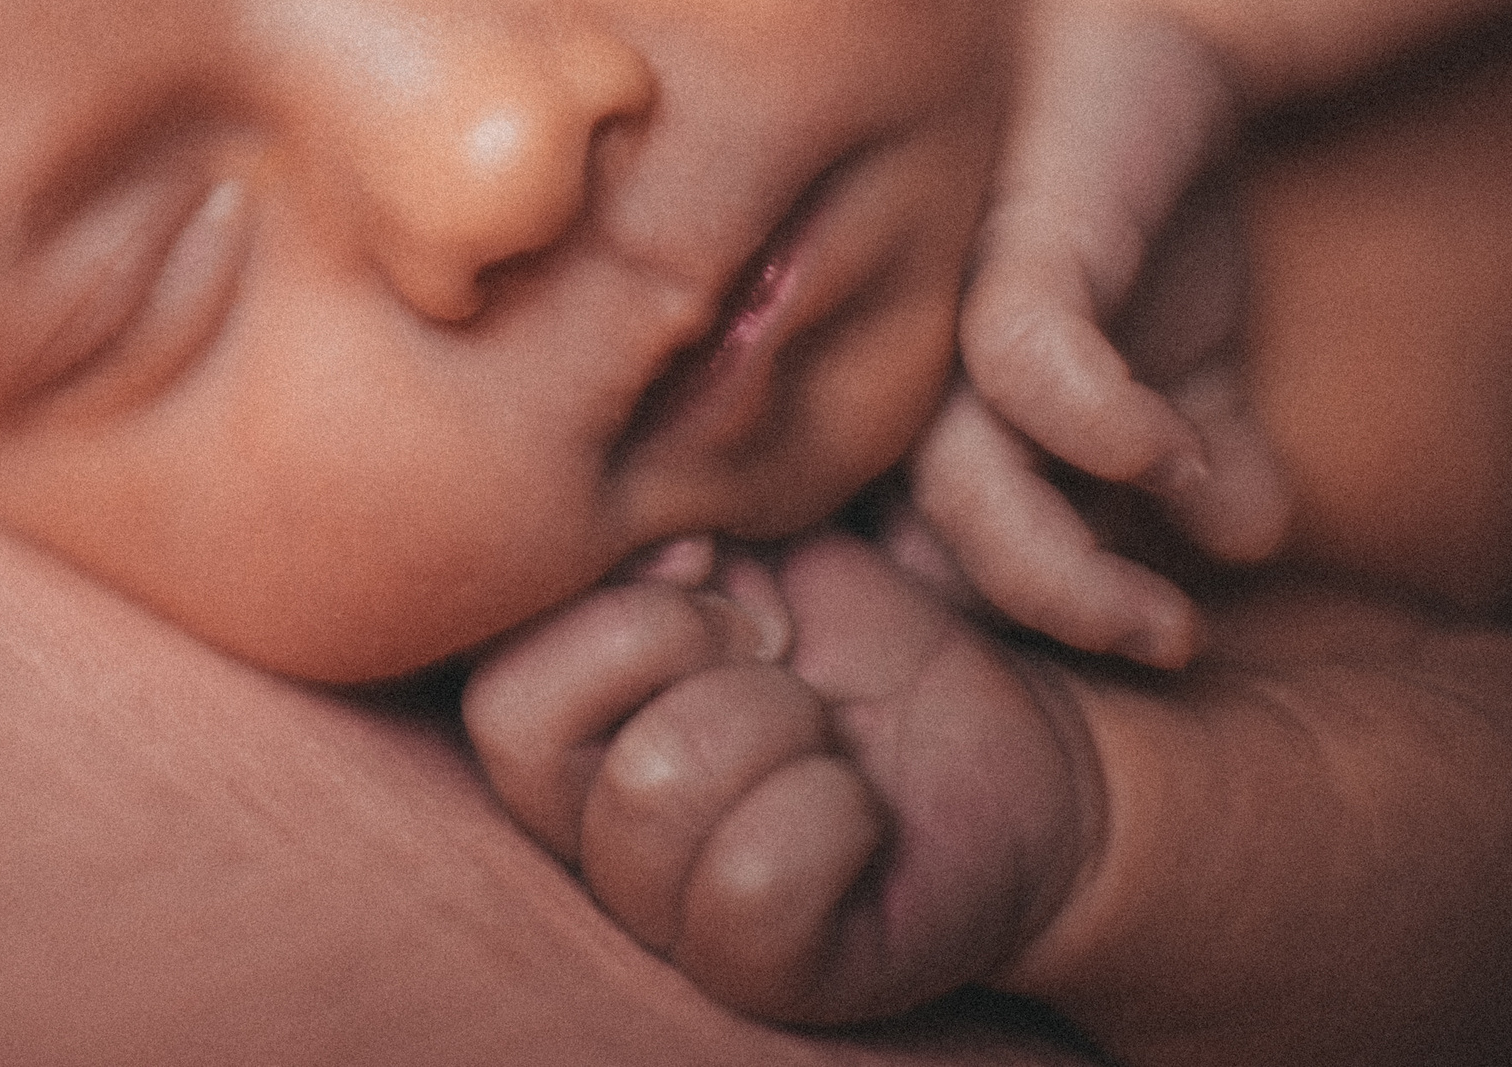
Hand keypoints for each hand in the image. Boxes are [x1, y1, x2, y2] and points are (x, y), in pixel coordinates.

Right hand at [462, 531, 1093, 1026]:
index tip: (718, 579)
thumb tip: (659, 550)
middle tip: (781, 657)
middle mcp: (588, 842)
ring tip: (826, 736)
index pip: (491, 678)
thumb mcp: (767, 554)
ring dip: (779, 723)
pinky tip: (862, 814)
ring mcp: (668, 923)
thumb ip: (672, 536)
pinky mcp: (765, 975)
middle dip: (689, 648)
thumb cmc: (871, 651)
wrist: (1019, 747)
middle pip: (534, 734)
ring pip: (654, 789)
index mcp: (570, 738)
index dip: (618, 603)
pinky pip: (751, 884)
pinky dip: (832, 817)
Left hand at [909, 8, 1285, 668]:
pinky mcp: (1009, 236)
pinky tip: (1169, 458)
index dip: (1014, 634)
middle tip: (1156, 651)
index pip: (923, 570)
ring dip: (1064, 572)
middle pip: (923, 550)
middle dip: (1037, 626)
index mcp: (915, 416)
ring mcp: (940, 303)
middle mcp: (900, 370)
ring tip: (1167, 625)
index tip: (1119, 664)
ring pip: (960, 485)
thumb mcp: (1180, 347)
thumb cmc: (1132, 197)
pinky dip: (1100, 430)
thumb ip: (1199, 452)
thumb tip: (1246, 543)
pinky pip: (1025, 363)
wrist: (1136, 8)